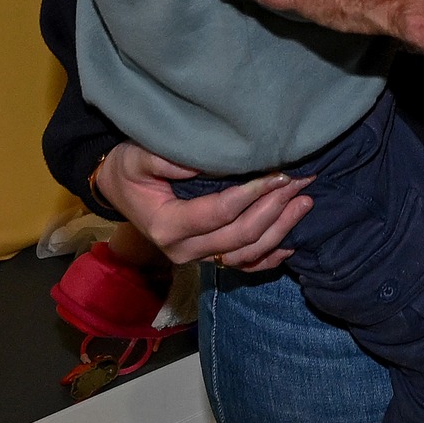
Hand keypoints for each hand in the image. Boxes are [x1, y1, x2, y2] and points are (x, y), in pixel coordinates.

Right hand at [92, 143, 313, 271]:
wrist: (119, 190)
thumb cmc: (131, 169)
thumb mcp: (139, 157)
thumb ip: (169, 159)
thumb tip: (206, 160)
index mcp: (167, 226)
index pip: (219, 213)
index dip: (252, 195)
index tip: (279, 174)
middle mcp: (183, 250)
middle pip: (240, 235)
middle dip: (275, 208)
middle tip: (300, 182)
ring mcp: (198, 258)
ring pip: (248, 254)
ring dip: (280, 229)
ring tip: (304, 202)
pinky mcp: (209, 258)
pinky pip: (245, 265)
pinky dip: (271, 257)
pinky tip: (293, 242)